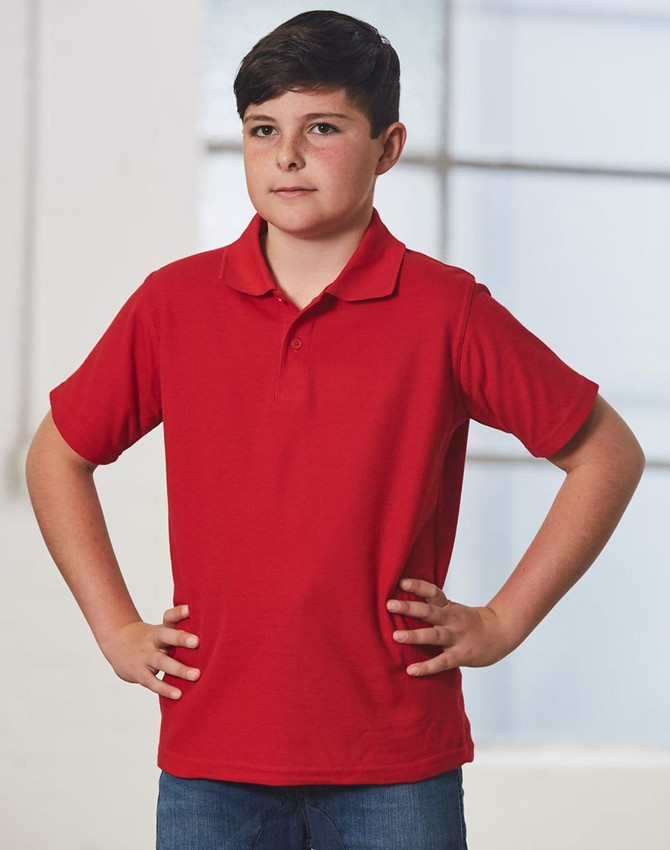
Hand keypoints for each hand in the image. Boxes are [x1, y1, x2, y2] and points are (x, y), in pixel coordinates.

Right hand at [99, 605, 199, 698]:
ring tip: (196, 675)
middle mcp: (153, 641)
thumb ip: (182, 630)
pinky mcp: (139, 673)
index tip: (190, 609)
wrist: (117, 643)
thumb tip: (209, 627)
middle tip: (197, 642)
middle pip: (166, 636)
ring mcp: (145, 657)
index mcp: (161, 629)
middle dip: (181, 638)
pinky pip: (153, 682)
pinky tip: (178, 694)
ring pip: (162, 662)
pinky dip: (165, 689)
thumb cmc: (149, 639)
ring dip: (179, 669)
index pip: (169, 617)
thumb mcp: (162, 630)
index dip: (179, 612)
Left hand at [387, 578, 513, 676]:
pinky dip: (427, 666)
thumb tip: (403, 604)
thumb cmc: (470, 622)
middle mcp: (451, 619)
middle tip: (389, 605)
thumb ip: (433, 608)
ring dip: (414, 635)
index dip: (418, 586)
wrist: (501, 632)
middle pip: (429, 611)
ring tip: (396, 636)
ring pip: (434, 635)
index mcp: (448, 607)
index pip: (433, 592)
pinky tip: (412, 670)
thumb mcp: (453, 609)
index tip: (401, 582)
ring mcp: (456, 637)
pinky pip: (442, 662)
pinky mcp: (461, 655)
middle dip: (409, 608)